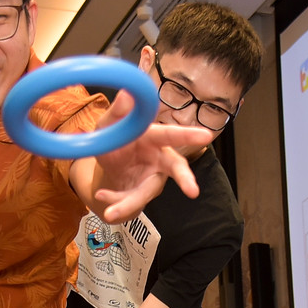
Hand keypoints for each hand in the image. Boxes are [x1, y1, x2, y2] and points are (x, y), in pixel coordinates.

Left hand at [89, 90, 214, 223]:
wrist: (107, 162)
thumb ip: (118, 113)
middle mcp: (159, 159)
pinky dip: (113, 199)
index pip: (172, 135)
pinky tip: (101, 196)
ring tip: (110, 214)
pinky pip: (128, 201)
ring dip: (128, 204)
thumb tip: (127, 93)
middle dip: (185, 179)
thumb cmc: (116, 138)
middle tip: (193, 191)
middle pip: (176, 168)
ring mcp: (151, 178)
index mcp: (153, 137)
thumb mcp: (108, 124)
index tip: (206, 136)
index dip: (189, 136)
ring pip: (145, 193)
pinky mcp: (140, 194)